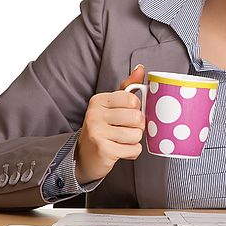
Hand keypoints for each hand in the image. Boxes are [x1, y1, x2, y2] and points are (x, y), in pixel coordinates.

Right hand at [74, 65, 145, 183]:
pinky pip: (134, 149)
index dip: (136, 109)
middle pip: (136, 117)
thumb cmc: (103, 128)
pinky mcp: (103, 150)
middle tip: (126, 129)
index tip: (127, 114)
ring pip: (137, 134)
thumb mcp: (113, 105)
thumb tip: (140, 68)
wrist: (85, 156)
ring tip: (122, 140)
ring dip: (134, 140)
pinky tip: (121, 150)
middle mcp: (94, 114)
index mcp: (98, 100)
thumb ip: (127, 87)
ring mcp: (97, 132)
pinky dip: (132, 152)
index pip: (132, 99)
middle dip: (137, 126)